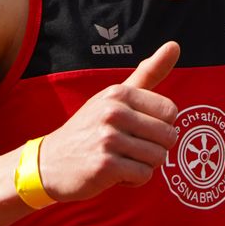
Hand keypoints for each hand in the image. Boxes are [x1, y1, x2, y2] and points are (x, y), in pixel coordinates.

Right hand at [36, 41, 180, 199]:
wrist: (50, 163)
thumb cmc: (90, 128)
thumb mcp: (114, 97)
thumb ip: (147, 73)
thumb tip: (175, 45)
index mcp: (118, 93)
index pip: (170, 111)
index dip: (161, 126)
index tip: (138, 129)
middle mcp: (113, 112)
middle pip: (169, 136)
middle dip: (155, 148)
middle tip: (130, 148)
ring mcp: (107, 139)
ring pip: (159, 158)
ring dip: (144, 165)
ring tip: (122, 160)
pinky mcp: (104, 166)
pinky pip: (144, 175)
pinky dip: (134, 180)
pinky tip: (115, 174)